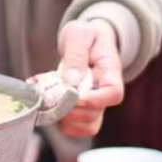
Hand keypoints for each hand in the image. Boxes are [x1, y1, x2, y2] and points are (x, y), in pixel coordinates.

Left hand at [54, 20, 123, 138]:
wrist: (86, 38)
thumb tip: (71, 80)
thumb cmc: (86, 35)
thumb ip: (76, 54)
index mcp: (110, 72)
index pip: (113, 94)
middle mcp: (104, 92)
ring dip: (63, 118)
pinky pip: (74, 127)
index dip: (95, 100)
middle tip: (50, 94)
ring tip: (47, 99)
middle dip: (70, 109)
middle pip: (95, 114)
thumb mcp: (79, 35)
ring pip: (87, 126)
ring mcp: (94, 103)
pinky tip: (47, 102)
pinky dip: (58, 121)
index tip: (74, 95)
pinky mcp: (82, 109)